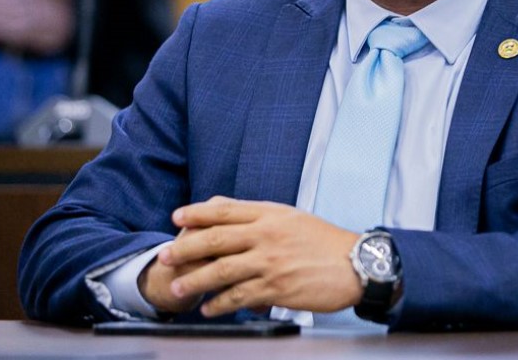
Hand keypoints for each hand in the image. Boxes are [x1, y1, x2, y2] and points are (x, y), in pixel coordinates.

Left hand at [152, 196, 361, 317]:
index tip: (177, 217)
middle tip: (164, 257)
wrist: (354, 264)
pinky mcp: (277, 288)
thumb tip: (223, 208)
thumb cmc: (323, 242)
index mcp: (270, 214)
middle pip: (215, 239)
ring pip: (221, 270)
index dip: (197, 213)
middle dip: (185, 249)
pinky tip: (209, 308)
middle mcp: (267, 235)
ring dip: (195, 281)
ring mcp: (271, 262)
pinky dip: (219, 304)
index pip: (225, 209)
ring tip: (178, 288)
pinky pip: (239, 297)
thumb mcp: (291, 217)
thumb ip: (258, 214)